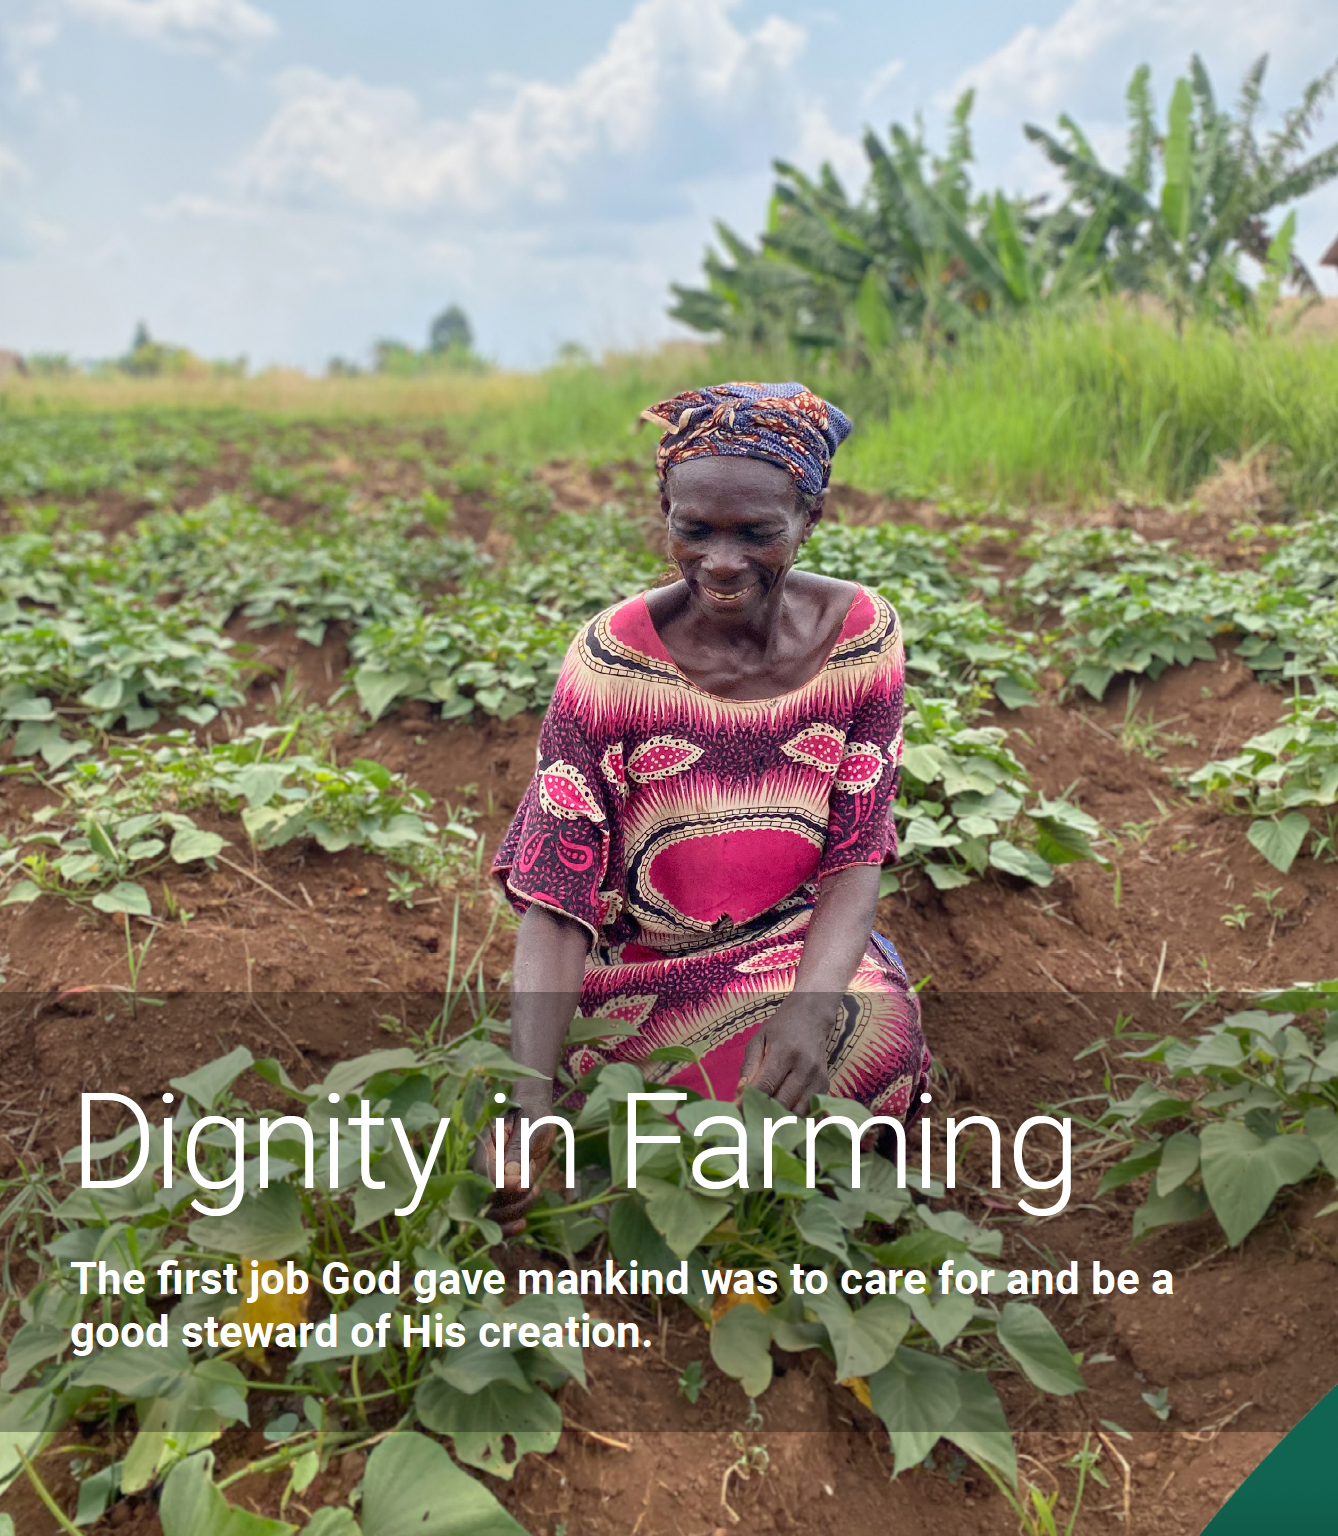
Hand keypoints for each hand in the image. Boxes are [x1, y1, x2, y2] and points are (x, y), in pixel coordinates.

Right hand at [476, 1083, 558, 1237]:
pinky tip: (523, 1222)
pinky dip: (509, 1224)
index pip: (485, 1178)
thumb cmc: (533, 1117)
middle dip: (509, 1207)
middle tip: (532, 1190)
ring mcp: (489, 1185)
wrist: (535, 1117)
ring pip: (489, 1217)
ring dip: (514, 1213)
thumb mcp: (530, 1128)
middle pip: (481, 1204)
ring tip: (534, 1192)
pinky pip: (497, 1219)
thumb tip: (512, 1178)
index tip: (525, 1184)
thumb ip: (520, 1151)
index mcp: (484, 1151)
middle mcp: (481, 1171)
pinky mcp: (500, 1195)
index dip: (504, 1188)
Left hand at [737, 1000, 831, 1111]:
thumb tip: (740, 1094)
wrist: (811, 1018)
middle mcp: (805, 1067)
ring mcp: (818, 1078)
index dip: (750, 1101)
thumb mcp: (758, 1040)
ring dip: (780, 1119)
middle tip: (750, 1119)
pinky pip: (809, 1110)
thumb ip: (749, 1067)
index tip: (738, 1111)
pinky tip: (783, 1116)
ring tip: (765, 1121)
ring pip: (797, 1111)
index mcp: (785, 1052)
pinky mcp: (825, 1086)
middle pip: (782, 1102)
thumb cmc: (780, 1030)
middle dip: (764, 1113)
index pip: (766, 1085)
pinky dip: (794, 1117)